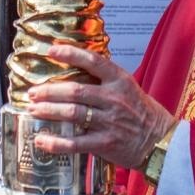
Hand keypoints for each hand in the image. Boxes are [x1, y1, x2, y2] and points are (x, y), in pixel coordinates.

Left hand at [26, 44, 175, 171]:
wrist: (162, 142)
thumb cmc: (143, 113)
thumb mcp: (129, 88)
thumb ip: (105, 81)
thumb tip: (76, 70)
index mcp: (120, 81)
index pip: (93, 61)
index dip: (70, 54)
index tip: (51, 50)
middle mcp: (114, 99)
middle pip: (75, 90)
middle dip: (49, 91)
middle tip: (32, 93)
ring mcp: (110, 122)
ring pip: (72, 113)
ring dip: (48, 111)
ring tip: (33, 110)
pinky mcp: (106, 143)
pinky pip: (75, 142)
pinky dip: (56, 142)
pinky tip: (41, 140)